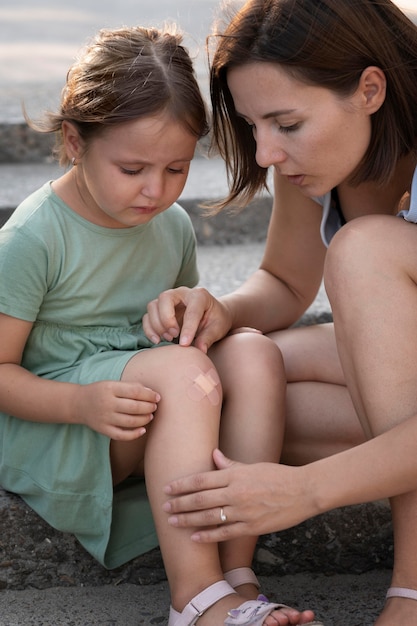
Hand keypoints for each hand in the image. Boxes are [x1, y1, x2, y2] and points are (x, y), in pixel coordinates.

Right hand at [71, 380, 159, 439]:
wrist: (79, 404)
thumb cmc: (101, 391)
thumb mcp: (112, 383)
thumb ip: (131, 386)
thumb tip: (151, 392)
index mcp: (110, 388)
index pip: (135, 391)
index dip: (149, 395)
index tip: (157, 397)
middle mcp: (107, 403)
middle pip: (134, 407)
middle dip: (149, 407)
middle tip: (155, 406)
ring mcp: (105, 418)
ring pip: (130, 422)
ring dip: (144, 419)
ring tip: (150, 416)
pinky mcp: (103, 430)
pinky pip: (121, 435)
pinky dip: (134, 434)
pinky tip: (143, 430)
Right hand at [143, 286, 232, 352]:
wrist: (212, 315)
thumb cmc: (216, 320)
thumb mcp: (218, 328)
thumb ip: (208, 337)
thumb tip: (200, 350)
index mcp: (199, 295)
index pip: (191, 310)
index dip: (187, 328)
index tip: (185, 344)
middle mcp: (181, 293)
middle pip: (164, 298)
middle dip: (166, 319)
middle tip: (174, 335)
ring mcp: (169, 300)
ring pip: (153, 306)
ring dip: (157, 325)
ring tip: (168, 339)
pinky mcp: (160, 309)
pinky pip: (148, 316)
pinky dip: (149, 329)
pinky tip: (157, 340)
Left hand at [163, 449, 315, 541]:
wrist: (303, 491)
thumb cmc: (278, 475)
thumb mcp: (253, 466)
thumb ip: (230, 464)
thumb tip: (212, 455)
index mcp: (235, 474)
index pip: (201, 479)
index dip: (182, 485)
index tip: (168, 488)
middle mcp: (235, 492)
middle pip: (200, 499)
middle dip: (179, 503)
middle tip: (163, 506)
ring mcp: (243, 511)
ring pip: (208, 517)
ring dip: (188, 519)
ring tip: (173, 521)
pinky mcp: (251, 526)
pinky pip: (224, 532)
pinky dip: (207, 535)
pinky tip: (194, 537)